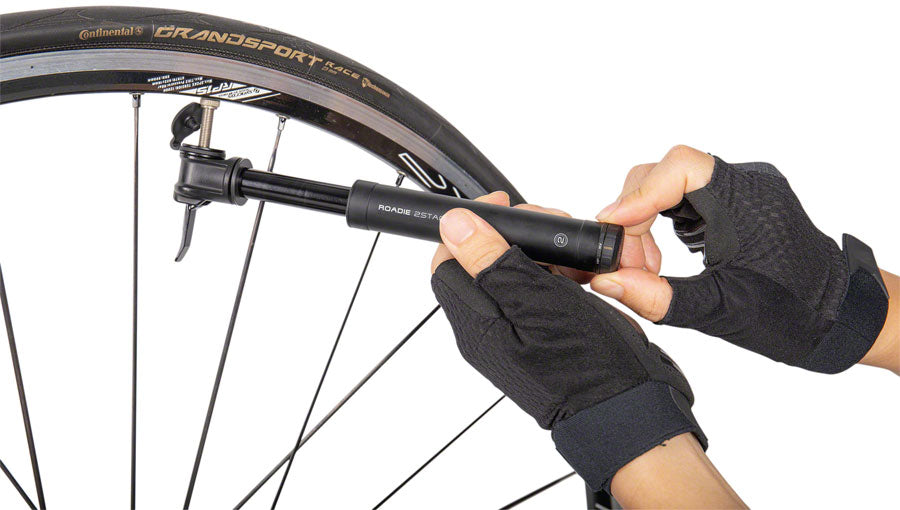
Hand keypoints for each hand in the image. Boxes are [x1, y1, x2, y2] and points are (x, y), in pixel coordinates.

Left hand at [429, 193, 705, 490]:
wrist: (627, 408)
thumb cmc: (584, 365)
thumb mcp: (534, 300)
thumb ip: (490, 261)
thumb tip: (453, 225)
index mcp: (477, 322)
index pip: (449, 262)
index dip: (470, 227)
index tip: (501, 206)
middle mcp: (491, 328)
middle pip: (483, 263)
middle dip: (514, 235)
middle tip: (547, 226)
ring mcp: (519, 332)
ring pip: (516, 274)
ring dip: (542, 253)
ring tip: (572, 253)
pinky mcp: (545, 333)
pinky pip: (541, 292)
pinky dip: (560, 274)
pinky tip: (582, 272)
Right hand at [593, 145, 889, 373]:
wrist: (840, 317)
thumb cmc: (795, 312)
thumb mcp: (719, 309)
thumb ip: (659, 297)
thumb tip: (608, 283)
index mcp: (747, 200)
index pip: (680, 167)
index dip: (639, 194)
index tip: (612, 225)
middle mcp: (745, 184)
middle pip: (666, 174)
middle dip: (635, 216)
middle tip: (626, 263)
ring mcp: (739, 191)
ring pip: (669, 186)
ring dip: (644, 223)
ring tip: (644, 268)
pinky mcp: (733, 204)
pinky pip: (682, 199)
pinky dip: (660, 225)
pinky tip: (658, 260)